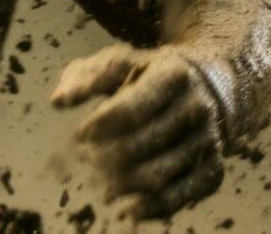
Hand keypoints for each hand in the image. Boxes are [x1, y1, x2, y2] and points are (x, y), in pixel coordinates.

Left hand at [50, 43, 225, 221]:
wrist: (211, 87)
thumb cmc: (150, 75)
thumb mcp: (121, 62)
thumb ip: (87, 77)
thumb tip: (58, 101)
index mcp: (173, 75)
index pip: (132, 108)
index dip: (101, 125)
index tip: (80, 133)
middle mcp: (197, 108)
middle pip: (141, 145)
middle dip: (105, 156)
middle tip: (86, 157)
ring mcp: (207, 142)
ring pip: (158, 175)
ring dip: (121, 184)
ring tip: (99, 181)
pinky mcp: (212, 171)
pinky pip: (178, 198)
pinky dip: (148, 208)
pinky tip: (124, 209)